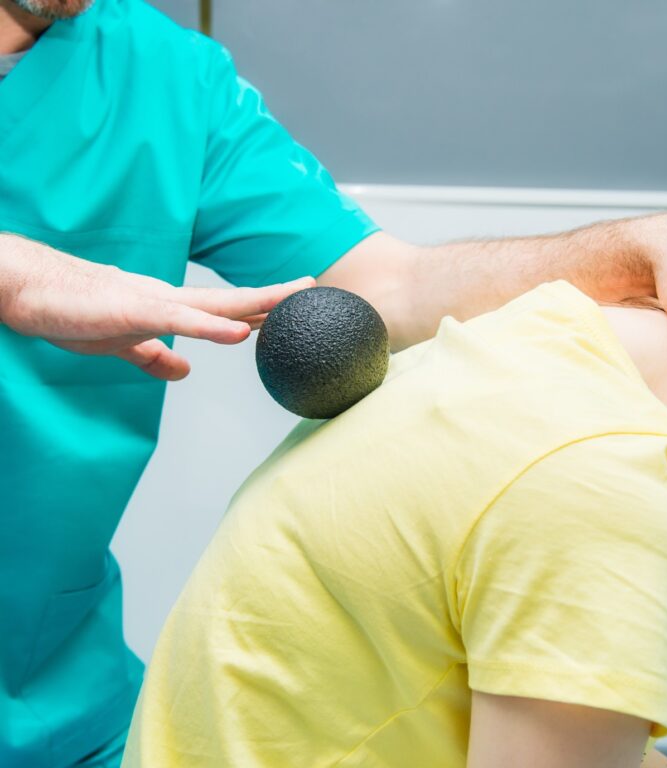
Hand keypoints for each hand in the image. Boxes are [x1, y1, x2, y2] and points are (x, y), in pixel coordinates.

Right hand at [0, 233, 313, 379]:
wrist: (27, 289)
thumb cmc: (71, 310)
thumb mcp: (123, 342)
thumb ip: (154, 355)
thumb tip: (184, 371)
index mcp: (169, 308)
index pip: (224, 310)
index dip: (260, 309)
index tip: (292, 308)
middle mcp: (170, 299)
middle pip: (232, 301)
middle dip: (275, 296)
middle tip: (312, 288)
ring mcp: (154, 303)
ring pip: (216, 304)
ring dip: (258, 301)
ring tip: (295, 296)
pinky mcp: (133, 312)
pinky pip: (179, 321)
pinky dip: (211, 328)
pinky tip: (239, 333)